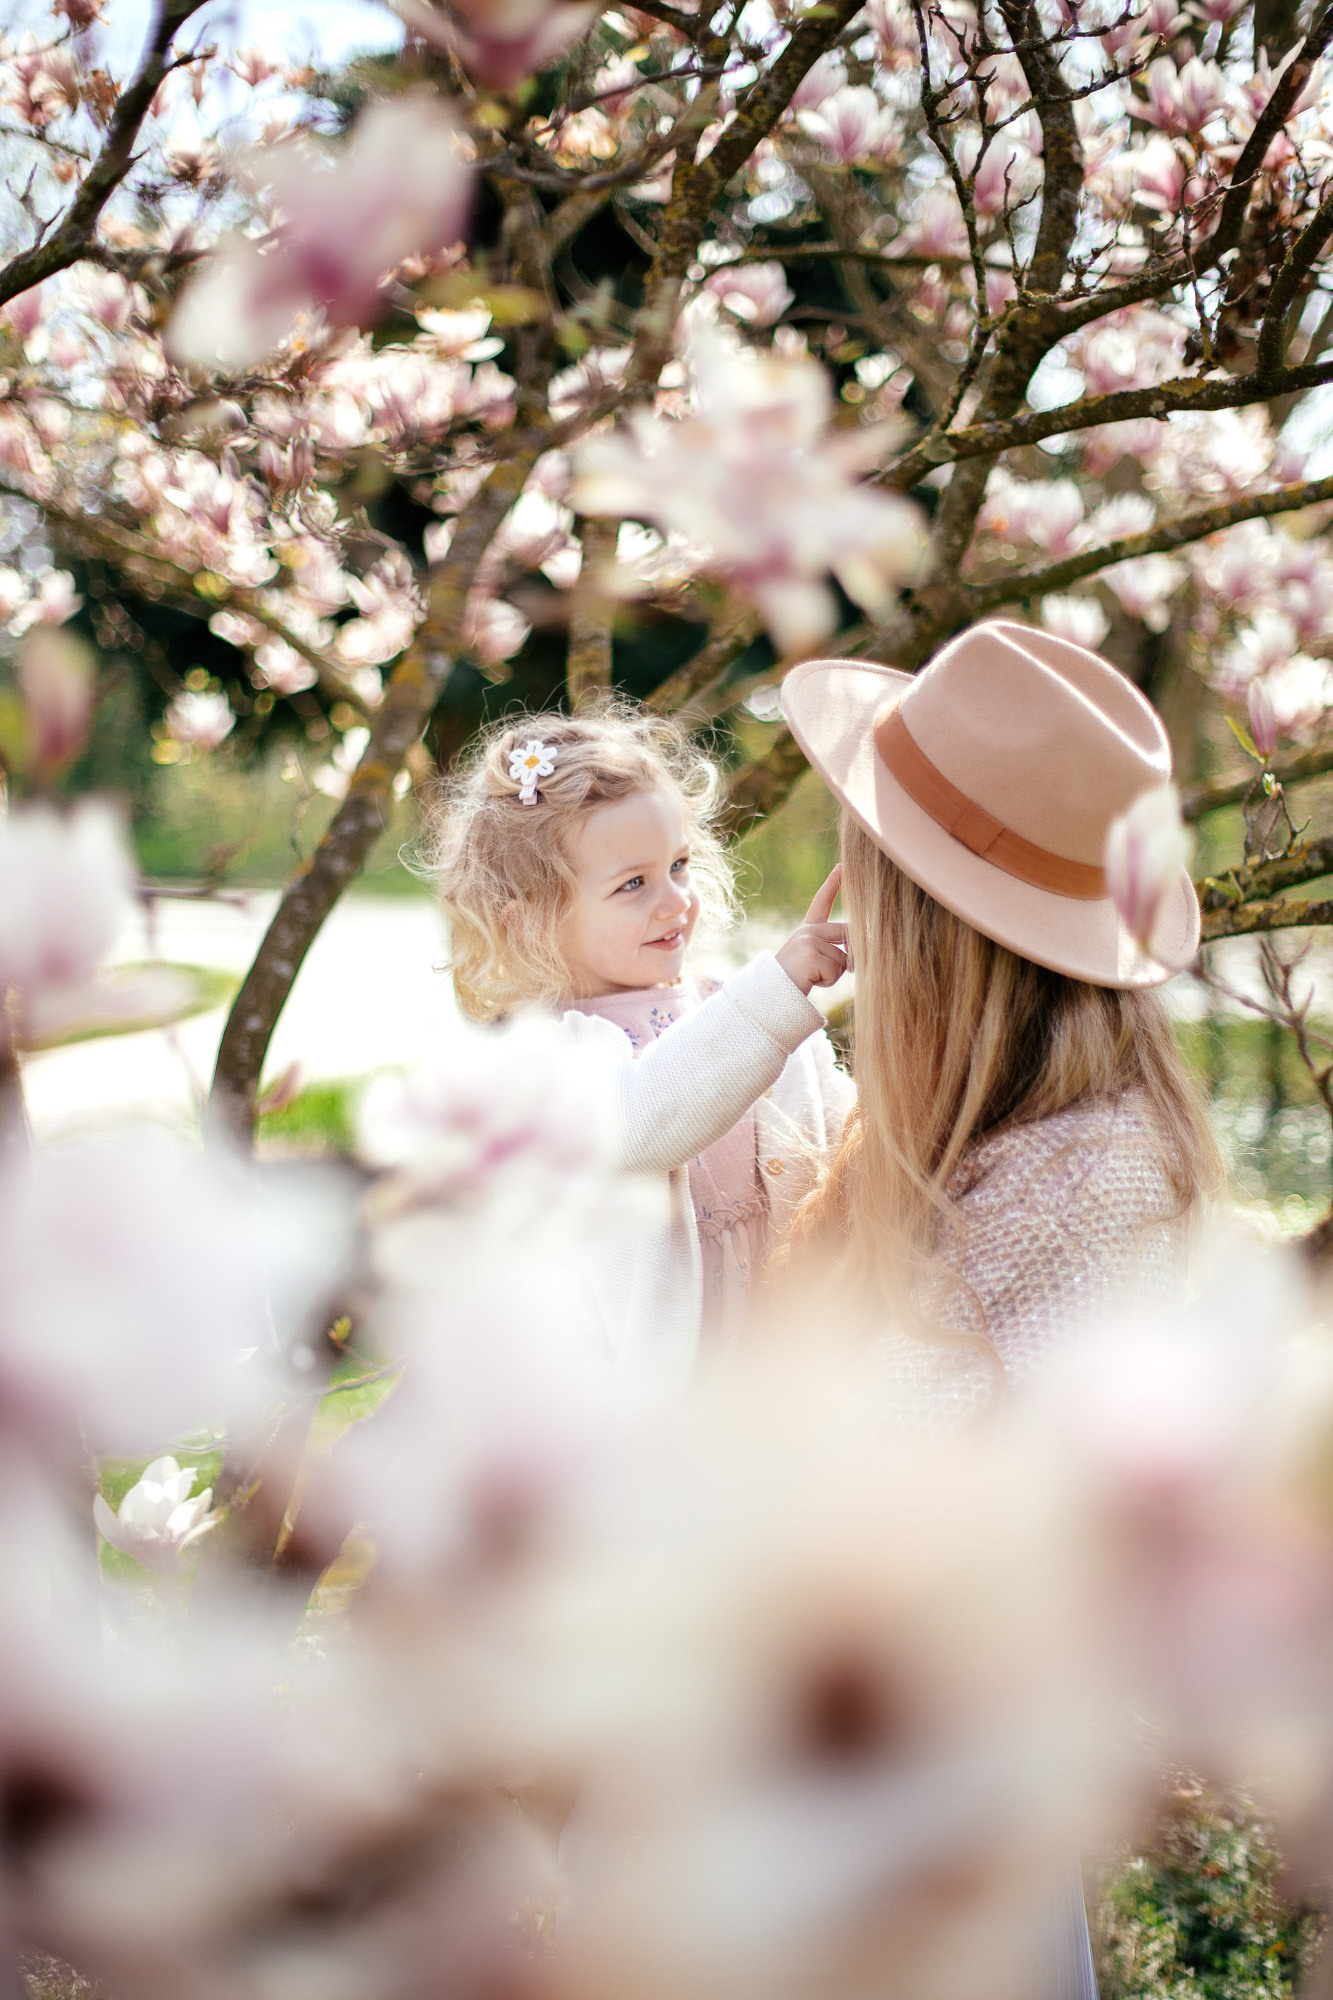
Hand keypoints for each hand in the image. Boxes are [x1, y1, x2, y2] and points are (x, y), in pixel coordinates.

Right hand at [775, 865, 851, 994]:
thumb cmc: (792, 982)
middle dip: (852, 954)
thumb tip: (858, 956)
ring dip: (833, 975)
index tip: (842, 867)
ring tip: (810, 978)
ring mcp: (808, 941)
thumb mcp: (812, 961)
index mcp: (806, 930)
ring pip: (844, 959)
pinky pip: (836, 970)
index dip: (833, 884)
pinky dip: (827, 982)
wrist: (769, 995)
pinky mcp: (810, 954)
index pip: (821, 902)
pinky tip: (809, 981)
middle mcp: (806, 931)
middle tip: (827, 970)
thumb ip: (832, 951)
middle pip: (848, 932)